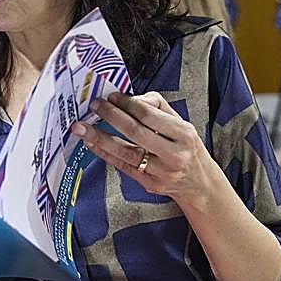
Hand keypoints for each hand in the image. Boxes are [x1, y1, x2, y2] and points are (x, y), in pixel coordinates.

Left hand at [77, 91, 217, 209]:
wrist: (198, 183)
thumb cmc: (187, 149)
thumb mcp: (182, 125)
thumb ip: (158, 108)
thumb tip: (133, 98)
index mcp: (183, 135)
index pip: (150, 115)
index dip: (127, 104)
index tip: (112, 96)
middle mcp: (173, 154)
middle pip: (135, 132)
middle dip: (111, 116)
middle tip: (95, 106)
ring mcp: (160, 171)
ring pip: (124, 151)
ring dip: (99, 137)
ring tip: (82, 127)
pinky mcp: (148, 183)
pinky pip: (121, 165)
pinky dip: (103, 153)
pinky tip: (91, 143)